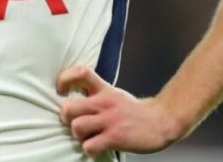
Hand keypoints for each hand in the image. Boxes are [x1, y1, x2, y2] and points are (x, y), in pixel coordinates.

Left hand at [56, 66, 184, 155]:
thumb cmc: (134, 111)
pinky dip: (89, 149)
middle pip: (69, 107)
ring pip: (76, 127)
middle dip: (66, 118)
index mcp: (104, 89)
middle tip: (74, 123)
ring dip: (78, 136)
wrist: (162, 121)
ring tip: (87, 137)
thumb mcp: (114, 95)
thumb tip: (71, 100)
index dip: (65, 79)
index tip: (61, 90)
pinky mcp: (115, 137)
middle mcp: (105, 102)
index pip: (81, 72)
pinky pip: (89, 146)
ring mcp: (110, 120)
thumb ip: (95, 94)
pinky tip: (97, 147)